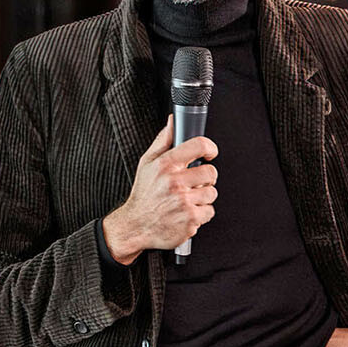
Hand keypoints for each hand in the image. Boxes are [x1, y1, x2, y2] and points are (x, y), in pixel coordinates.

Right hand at [101, 121, 219, 263]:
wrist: (136, 226)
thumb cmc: (144, 194)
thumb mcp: (147, 163)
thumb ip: (163, 140)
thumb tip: (173, 121)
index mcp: (165, 165)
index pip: (199, 145)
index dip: (210, 148)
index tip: (210, 153)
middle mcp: (174, 182)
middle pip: (211, 172)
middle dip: (205, 178)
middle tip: (193, 183)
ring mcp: (183, 202)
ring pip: (211, 193)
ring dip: (203, 197)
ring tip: (187, 200)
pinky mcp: (190, 220)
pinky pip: (209, 211)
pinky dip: (201, 214)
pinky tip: (186, 212)